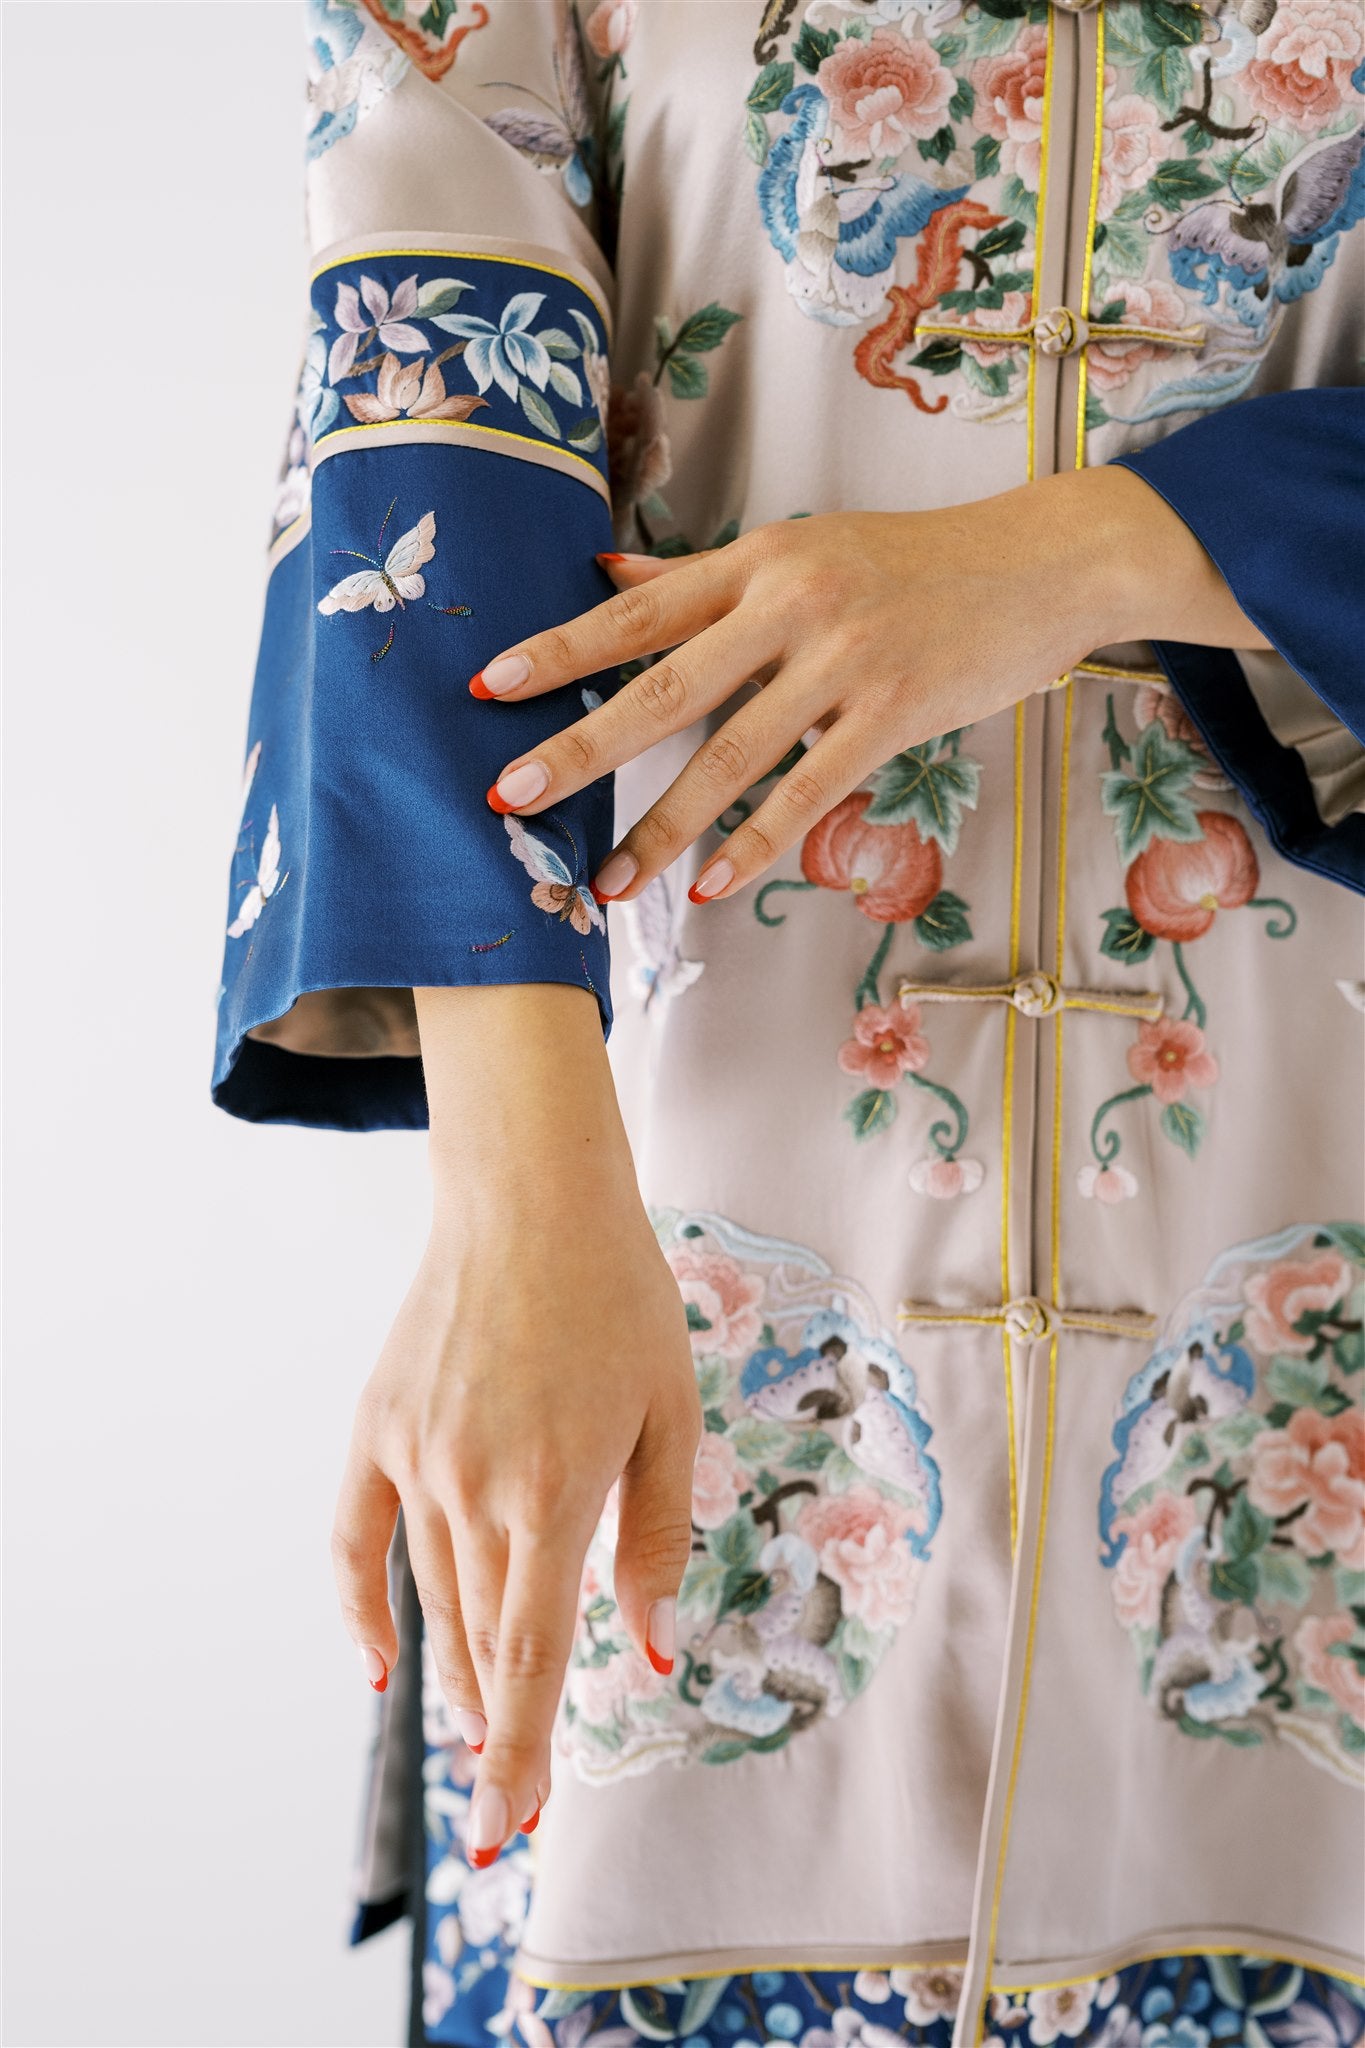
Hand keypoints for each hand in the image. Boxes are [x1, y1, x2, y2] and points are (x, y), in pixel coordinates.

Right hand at [330, 983, 700, 1865]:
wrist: (531, 1200)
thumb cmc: (622, 1301)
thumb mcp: (670, 1416)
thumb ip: (657, 1537)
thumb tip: (649, 1645)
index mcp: (559, 1491)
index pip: (534, 1657)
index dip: (522, 1753)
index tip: (508, 1828)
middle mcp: (477, 1487)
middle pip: (484, 1639)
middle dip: (500, 1723)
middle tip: (510, 1788)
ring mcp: (417, 1457)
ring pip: (433, 1597)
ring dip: (458, 1672)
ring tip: (480, 1723)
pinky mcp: (376, 1427)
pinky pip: (354, 1541)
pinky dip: (361, 1608)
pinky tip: (380, 1665)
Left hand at [469, 464, 1269, 903]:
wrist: (1047, 561)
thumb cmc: (919, 559)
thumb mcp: (809, 546)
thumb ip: (708, 575)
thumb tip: (610, 577)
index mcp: (761, 560)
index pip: (639, 612)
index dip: (561, 649)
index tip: (490, 686)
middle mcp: (792, 604)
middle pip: (664, 687)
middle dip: (580, 746)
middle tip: (510, 795)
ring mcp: (844, 662)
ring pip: (730, 756)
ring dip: (660, 827)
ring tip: (605, 879)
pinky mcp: (894, 715)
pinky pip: (808, 793)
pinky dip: (754, 844)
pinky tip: (709, 886)